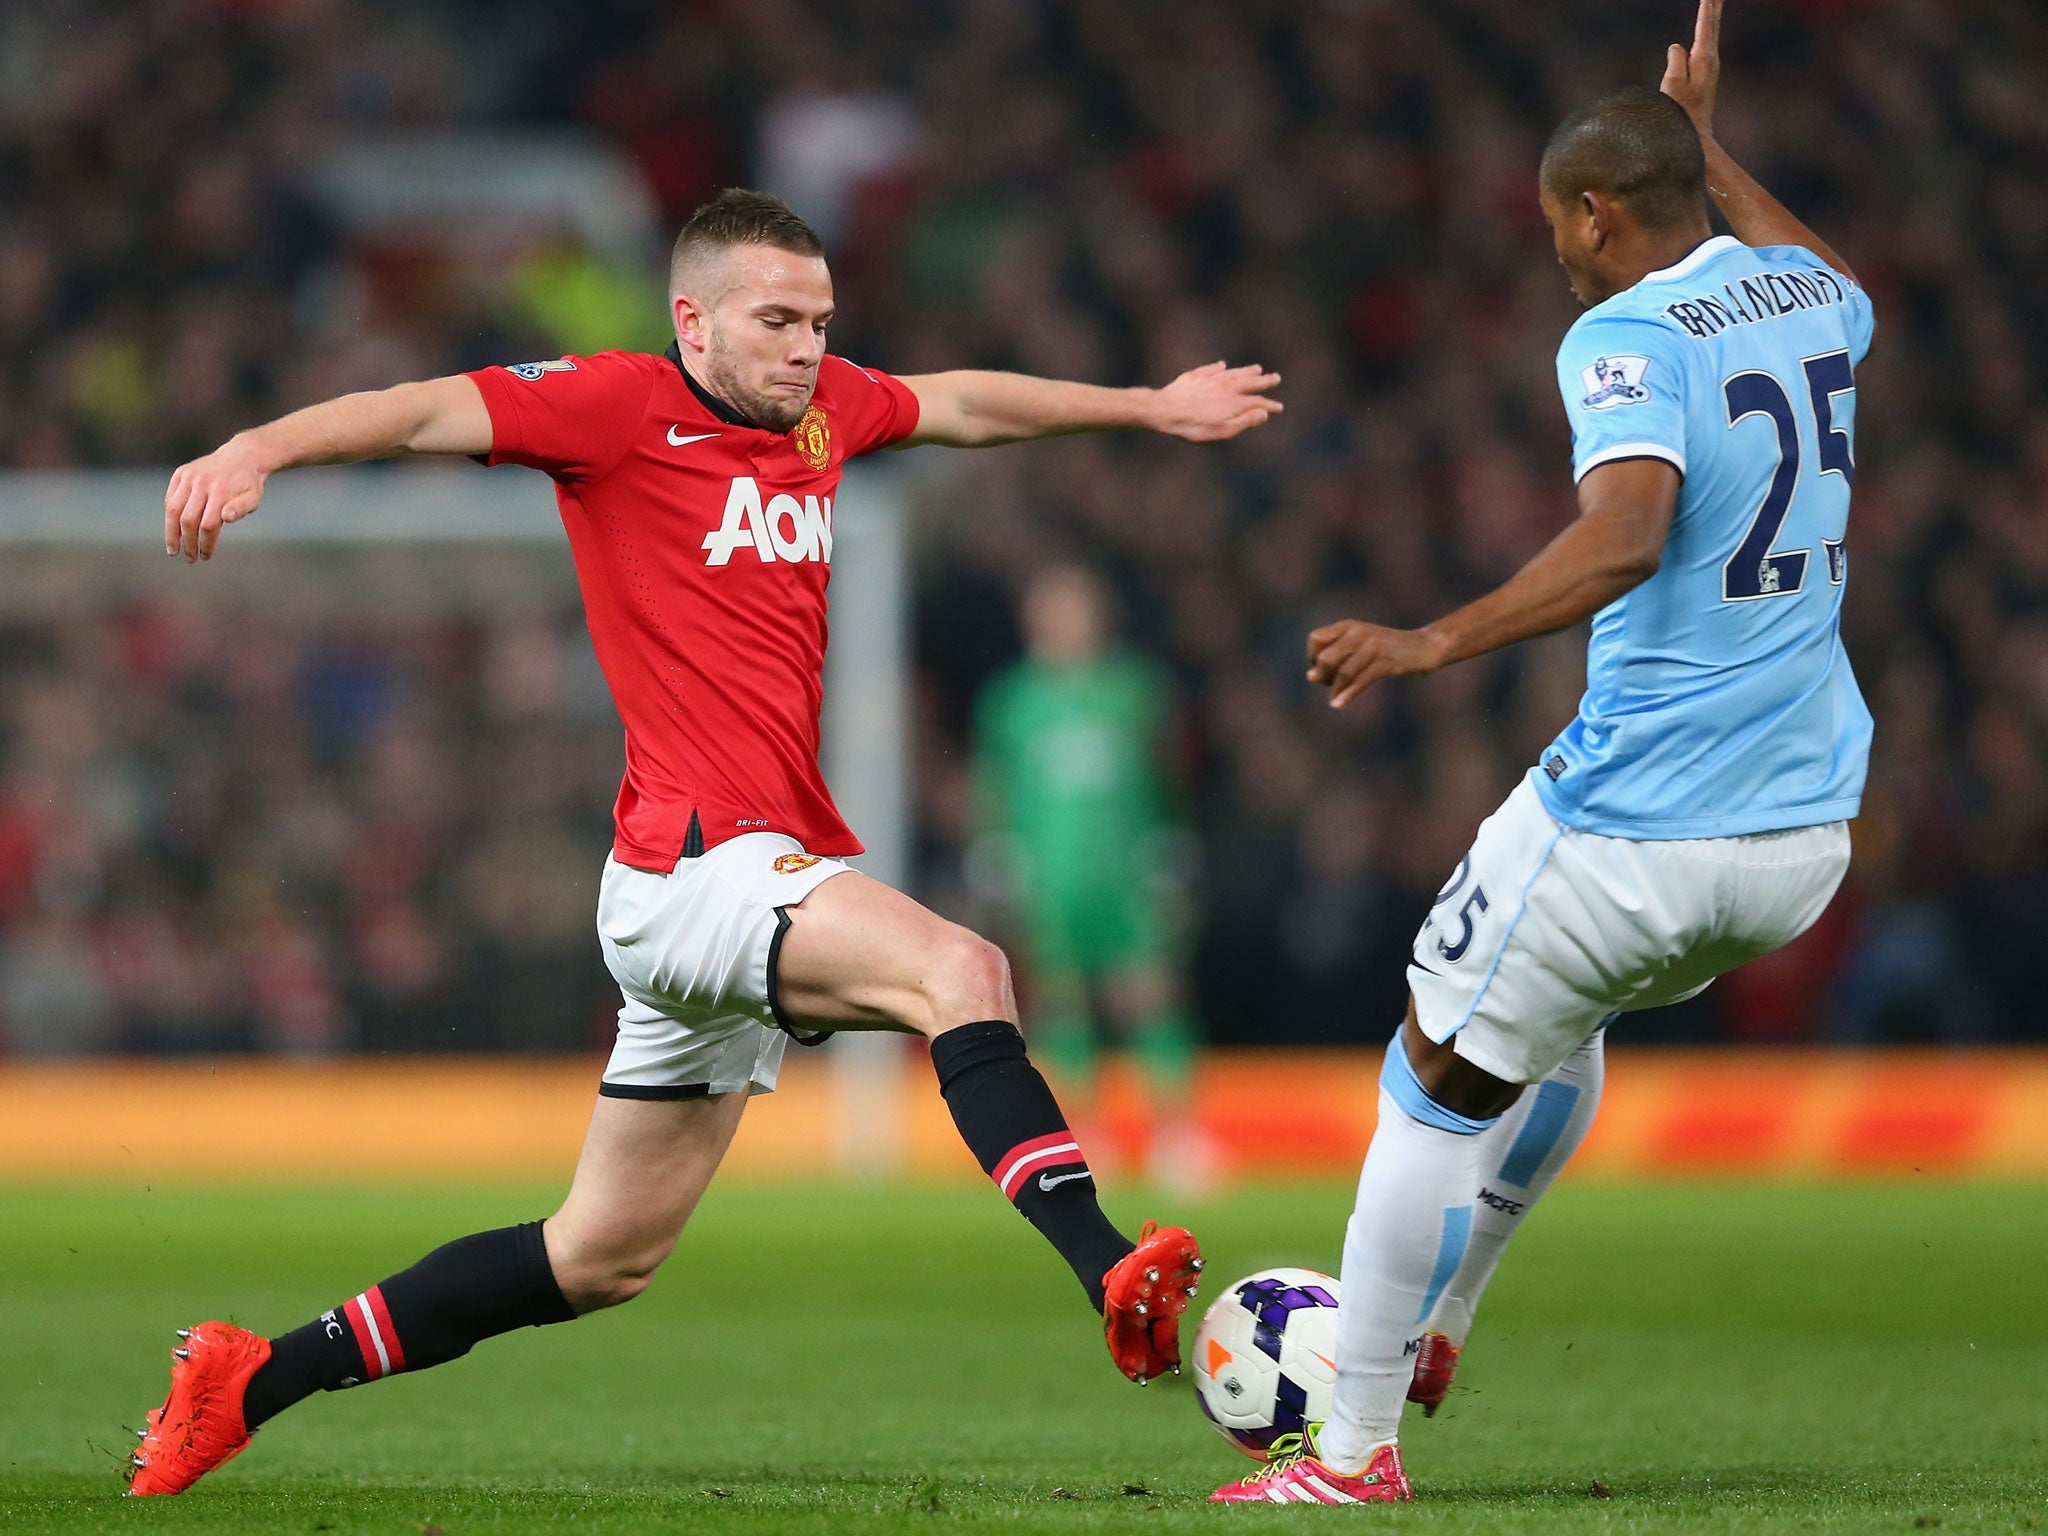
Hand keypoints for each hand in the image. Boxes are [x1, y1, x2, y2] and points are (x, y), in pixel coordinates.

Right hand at [165, 437, 268, 560]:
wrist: (241, 457)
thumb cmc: (248, 484)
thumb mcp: (254, 497)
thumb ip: (242, 508)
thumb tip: (226, 518)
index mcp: (221, 491)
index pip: (208, 525)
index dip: (205, 544)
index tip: (205, 556)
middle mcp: (202, 483)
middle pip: (188, 519)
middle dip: (188, 542)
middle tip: (190, 558)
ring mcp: (189, 477)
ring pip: (173, 510)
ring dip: (171, 533)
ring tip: (173, 550)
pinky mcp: (180, 474)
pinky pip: (170, 499)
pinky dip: (170, 516)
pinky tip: (174, 530)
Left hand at [1147, 360, 1281, 441]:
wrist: (1164, 411)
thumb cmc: (1194, 427)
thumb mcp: (1223, 431)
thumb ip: (1245, 422)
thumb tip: (1264, 414)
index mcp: (1234, 402)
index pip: (1258, 402)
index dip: (1269, 406)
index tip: (1279, 407)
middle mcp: (1225, 387)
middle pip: (1249, 382)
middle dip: (1264, 381)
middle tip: (1276, 378)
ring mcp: (1210, 379)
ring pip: (1233, 373)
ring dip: (1246, 371)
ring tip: (1257, 368)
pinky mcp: (1195, 376)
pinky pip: (1211, 369)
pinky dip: (1219, 367)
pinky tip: (1222, 365)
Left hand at [1306, 619, 1450, 707]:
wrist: (1426, 646)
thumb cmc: (1388, 650)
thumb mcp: (1360, 648)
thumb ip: (1337, 659)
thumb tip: (1310, 676)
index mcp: (1348, 626)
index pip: (1315, 640)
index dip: (1313, 658)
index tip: (1323, 671)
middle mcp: (1358, 632)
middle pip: (1326, 658)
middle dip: (1324, 676)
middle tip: (1331, 685)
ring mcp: (1373, 646)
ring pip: (1343, 671)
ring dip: (1336, 689)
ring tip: (1335, 700)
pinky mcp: (1387, 661)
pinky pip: (1361, 680)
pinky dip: (1348, 695)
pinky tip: (1338, 705)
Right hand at [1660, 0, 1721, 137]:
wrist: (1696, 135)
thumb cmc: (1680, 112)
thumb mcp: (1673, 84)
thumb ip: (1676, 60)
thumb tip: (1677, 47)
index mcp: (1704, 58)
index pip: (1705, 25)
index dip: (1706, 6)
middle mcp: (1711, 60)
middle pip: (1713, 25)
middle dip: (1714, 6)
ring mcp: (1711, 68)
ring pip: (1712, 34)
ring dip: (1712, 16)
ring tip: (1714, 1)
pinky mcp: (1706, 76)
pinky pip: (1707, 45)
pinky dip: (1707, 31)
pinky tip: (1706, 31)